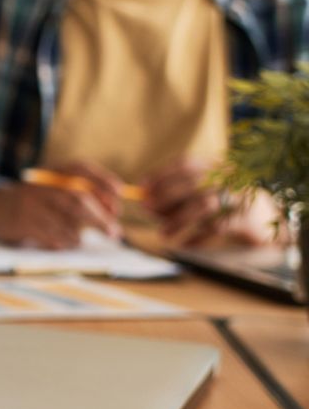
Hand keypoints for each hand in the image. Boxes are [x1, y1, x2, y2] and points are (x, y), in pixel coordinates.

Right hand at [0, 179, 116, 248]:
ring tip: (81, 240)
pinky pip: (53, 236)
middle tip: (115, 232)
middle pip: (77, 199)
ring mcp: (30, 203)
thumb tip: (114, 210)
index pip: (81, 168)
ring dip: (82, 235)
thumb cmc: (39, 201)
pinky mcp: (23, 222)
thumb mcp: (56, 188)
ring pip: (67, 222)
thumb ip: (82, 193)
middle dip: (100, 217)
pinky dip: (65, 242)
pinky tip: (65, 242)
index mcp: (51, 171)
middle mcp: (40, 184)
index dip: (103, 181)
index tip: (119, 198)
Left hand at [142, 157, 275, 246]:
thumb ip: (177, 194)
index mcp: (215, 167)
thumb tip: (144, 200)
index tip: (142, 188)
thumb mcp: (203, 192)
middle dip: (166, 196)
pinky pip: (218, 227)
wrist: (266, 217)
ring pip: (204, 205)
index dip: (162, 174)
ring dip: (179, 220)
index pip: (186, 164)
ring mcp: (239, 197)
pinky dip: (198, 237)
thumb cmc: (224, 203)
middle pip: (193, 183)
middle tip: (147, 210)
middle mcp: (228, 178)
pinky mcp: (247, 219)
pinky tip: (185, 244)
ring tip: (162, 233)